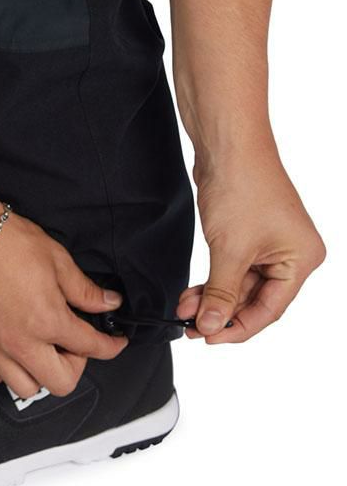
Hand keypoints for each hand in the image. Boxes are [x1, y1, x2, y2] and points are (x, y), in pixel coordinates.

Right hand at [0, 212, 127, 396]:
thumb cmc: (6, 243)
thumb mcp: (57, 260)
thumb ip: (84, 290)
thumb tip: (107, 302)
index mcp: (48, 321)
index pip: (91, 347)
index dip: (111, 347)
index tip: (114, 344)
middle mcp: (20, 342)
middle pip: (60, 383)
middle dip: (76, 367)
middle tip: (74, 345)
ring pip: (24, 387)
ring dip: (40, 373)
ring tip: (43, 350)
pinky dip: (5, 370)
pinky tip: (11, 350)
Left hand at [177, 151, 325, 342]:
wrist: (228, 147)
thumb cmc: (242, 188)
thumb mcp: (231, 251)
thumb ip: (221, 293)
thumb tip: (211, 325)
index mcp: (301, 260)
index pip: (270, 309)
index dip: (238, 328)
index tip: (210, 338)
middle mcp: (290, 254)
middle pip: (255, 299)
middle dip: (220, 312)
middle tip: (192, 326)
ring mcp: (269, 244)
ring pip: (240, 285)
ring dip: (212, 297)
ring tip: (185, 308)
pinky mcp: (248, 235)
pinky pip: (231, 268)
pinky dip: (211, 280)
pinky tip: (192, 292)